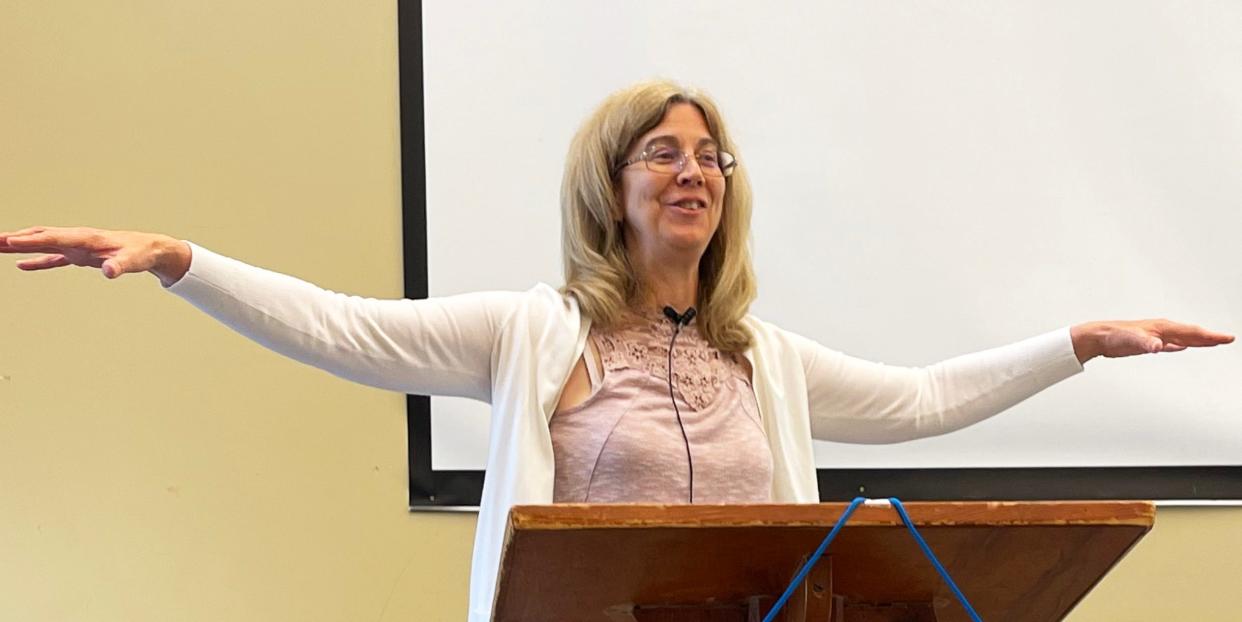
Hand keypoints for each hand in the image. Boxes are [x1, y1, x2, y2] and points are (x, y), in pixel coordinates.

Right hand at [0, 226, 190, 286]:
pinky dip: (36, 260)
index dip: (31, 241)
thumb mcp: (134, 261)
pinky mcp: (79, 255)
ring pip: (42, 244)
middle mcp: (77, 239)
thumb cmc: (142, 253)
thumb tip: (109, 272)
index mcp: (87, 238)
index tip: (8, 241)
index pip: (54, 238)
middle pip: (40, 237)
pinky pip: (53, 257)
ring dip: (20, 245)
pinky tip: (21, 265)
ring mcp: (76, 246)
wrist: (151, 249)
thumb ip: (120, 266)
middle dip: (15, 238)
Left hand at [1070, 320, 1234, 363]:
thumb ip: (1146, 343)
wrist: (1098, 337)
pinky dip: (1179, 345)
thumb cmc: (1113, 336)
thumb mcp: (1132, 340)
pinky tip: (1183, 347)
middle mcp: (1161, 330)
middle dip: (1210, 337)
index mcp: (1162, 328)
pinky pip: (1170, 344)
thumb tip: (1158, 346)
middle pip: (1191, 333)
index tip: (1227, 338)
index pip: (1192, 332)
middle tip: (1227, 339)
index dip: (1210, 336)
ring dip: (1198, 340)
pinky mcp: (1148, 343)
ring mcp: (1156, 335)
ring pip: (1183, 338)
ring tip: (1212, 342)